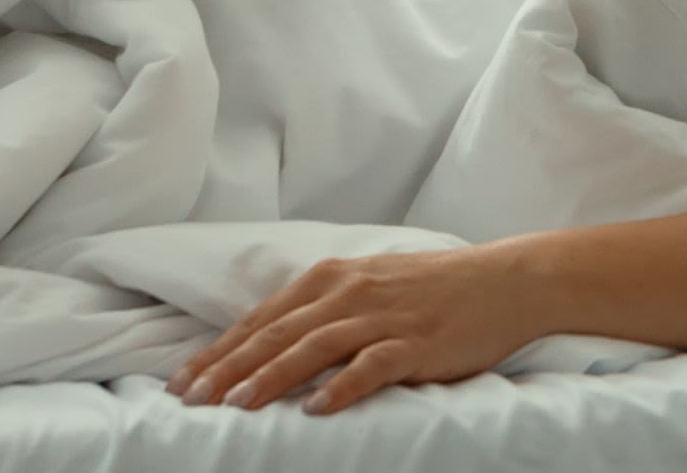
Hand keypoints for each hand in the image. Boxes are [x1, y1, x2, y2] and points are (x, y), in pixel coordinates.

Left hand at [167, 243, 550, 414]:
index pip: (262, 319)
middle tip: (190, 400)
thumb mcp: (370, 285)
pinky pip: (372, 366)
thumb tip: (270, 342)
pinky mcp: (416, 342)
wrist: (504, 280)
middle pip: (276, 333)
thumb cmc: (434, 289)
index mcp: (333, 278)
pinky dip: (342, 387)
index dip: (219, 351)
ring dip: (271, 377)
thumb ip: (324, 309)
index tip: (182, 382)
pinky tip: (317, 409)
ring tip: (237, 406)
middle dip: (228, 368)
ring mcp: (383, 317)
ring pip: (314, 347)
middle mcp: (351, 292)